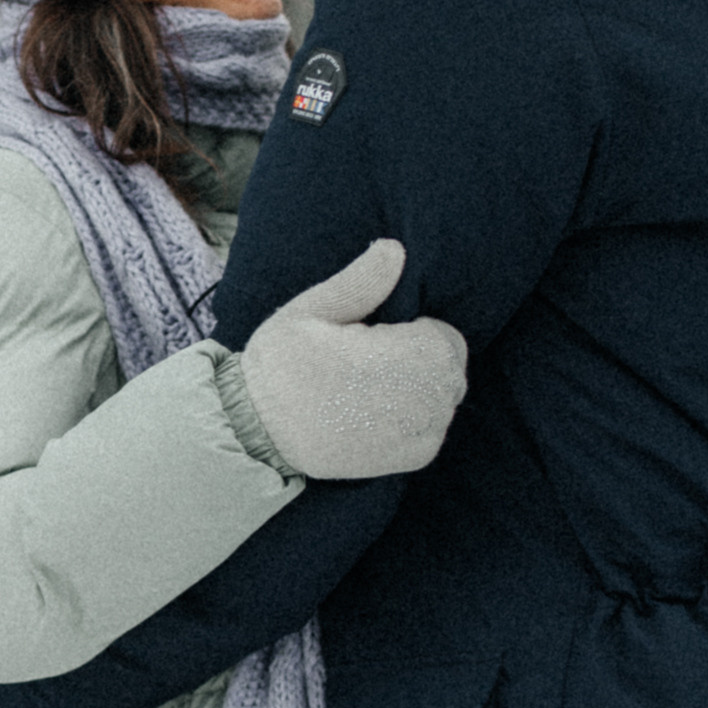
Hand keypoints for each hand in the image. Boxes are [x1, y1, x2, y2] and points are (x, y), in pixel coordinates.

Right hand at [234, 239, 466, 479]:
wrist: (257, 433)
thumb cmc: (280, 365)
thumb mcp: (309, 311)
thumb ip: (360, 282)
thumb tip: (394, 248)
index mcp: (400, 359)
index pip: (446, 338)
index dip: (414, 331)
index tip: (377, 337)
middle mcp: (421, 402)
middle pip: (451, 369)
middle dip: (422, 358)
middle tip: (373, 361)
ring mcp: (419, 434)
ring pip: (446, 398)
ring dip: (422, 388)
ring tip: (373, 386)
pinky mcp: (414, 459)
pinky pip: (437, 427)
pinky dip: (418, 417)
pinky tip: (378, 411)